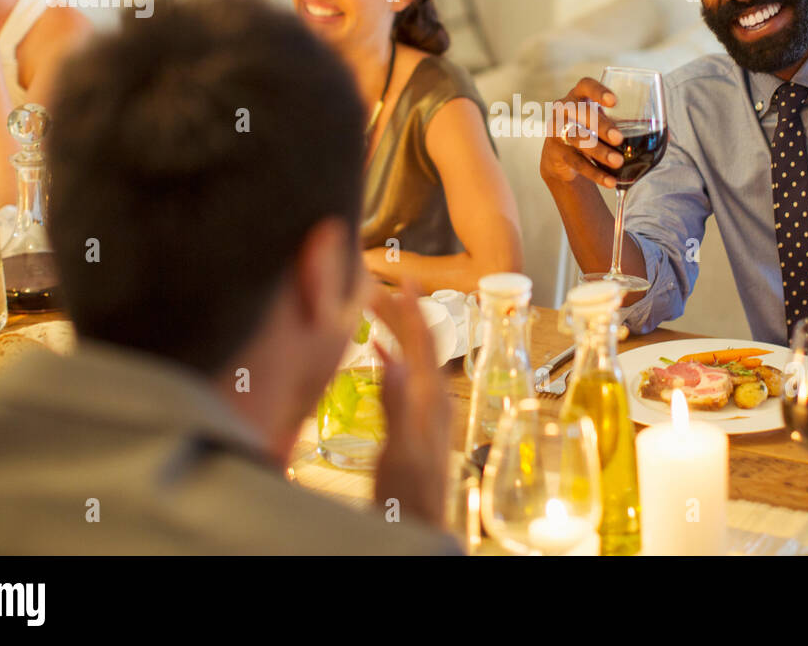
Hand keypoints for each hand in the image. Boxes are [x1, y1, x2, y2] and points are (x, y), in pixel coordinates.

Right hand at [368, 280, 450, 527]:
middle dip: (400, 311)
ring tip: (375, 307)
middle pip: (420, 342)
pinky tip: (378, 352)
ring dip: (396, 328)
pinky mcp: (414, 423)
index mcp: (429, 398)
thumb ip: (396, 404)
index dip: (413, 307)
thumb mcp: (398, 451)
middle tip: (375, 286)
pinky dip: (391, 354)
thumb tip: (392, 357)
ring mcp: (424, 410)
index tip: (403, 277)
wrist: (418, 529)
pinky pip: (406, 375)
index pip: (425, 340)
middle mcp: (432, 399)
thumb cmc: (408, 499)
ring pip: (413, 355)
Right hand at [539, 77, 625, 189]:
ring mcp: (556, 130)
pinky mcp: (555, 152)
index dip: (598, 91)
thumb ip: (630, 125)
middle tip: (619, 138)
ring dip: (598, 151)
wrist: (560, 156)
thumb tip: (667, 136)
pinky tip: (610, 181)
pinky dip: (595, 173)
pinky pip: (576, 162)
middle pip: (580, 113)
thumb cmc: (590, 131)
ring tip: (618, 161)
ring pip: (576, 138)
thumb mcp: (604, 123)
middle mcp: (564, 109)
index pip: (585, 85)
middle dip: (601, 125)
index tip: (614, 102)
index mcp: (579, 96)